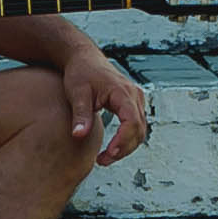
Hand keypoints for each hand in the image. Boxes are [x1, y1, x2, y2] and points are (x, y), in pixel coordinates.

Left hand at [60, 49, 153, 169]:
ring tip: (104, 158)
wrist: (84, 57)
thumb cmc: (80, 72)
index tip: (109, 154)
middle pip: (139, 130)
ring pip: (140, 130)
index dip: (122, 141)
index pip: (131, 122)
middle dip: (123, 149)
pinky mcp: (132, 104)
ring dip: (126, 147)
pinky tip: (111, 147)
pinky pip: (136, 126)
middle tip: (102, 161)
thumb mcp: (77, 93)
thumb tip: (78, 135)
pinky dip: (127, 139)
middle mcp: (134, 96)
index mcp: (123, 92)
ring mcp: (136, 99)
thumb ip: (80, 115)